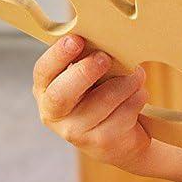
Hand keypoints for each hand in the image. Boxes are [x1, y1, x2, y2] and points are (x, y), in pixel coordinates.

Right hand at [33, 34, 153, 173]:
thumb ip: (87, 59)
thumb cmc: (100, 96)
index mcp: (46, 90)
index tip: (77, 39)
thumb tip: (102, 39)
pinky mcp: (101, 143)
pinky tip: (138, 95)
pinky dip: (137, 97)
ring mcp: (76, 132)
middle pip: (62, 93)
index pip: (43, 71)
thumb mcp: (88, 78)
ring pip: (104, 100)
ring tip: (136, 75)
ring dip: (126, 82)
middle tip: (104, 58)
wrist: (119, 141)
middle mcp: (54, 115)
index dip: (58, 54)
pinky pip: (124, 112)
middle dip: (85, 72)